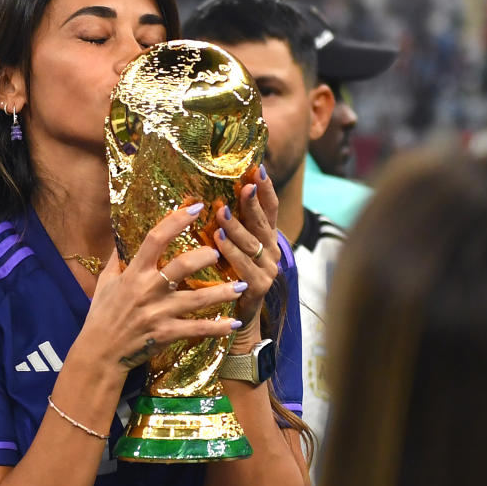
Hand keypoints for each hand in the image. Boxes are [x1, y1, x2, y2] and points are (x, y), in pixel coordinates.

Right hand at [77, 203, 246, 374]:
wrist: (99, 353)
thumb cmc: (102, 314)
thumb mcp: (105, 282)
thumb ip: (117, 259)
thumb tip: (123, 235)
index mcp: (134, 273)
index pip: (155, 239)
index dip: (176, 220)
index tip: (196, 207)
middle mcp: (148, 290)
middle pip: (181, 266)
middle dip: (204, 257)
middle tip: (220, 252)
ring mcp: (158, 313)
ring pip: (196, 299)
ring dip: (222, 292)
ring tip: (243, 284)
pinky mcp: (165, 334)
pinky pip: (196, 329)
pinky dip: (217, 327)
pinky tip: (235, 324)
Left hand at [212, 165, 278, 340]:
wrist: (239, 316)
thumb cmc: (231, 276)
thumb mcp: (235, 247)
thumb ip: (232, 225)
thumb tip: (213, 194)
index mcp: (267, 238)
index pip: (271, 208)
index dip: (266, 188)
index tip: (258, 169)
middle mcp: (272, 251)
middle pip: (263, 222)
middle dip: (252, 204)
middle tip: (242, 187)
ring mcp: (268, 269)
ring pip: (252, 244)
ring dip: (236, 227)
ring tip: (221, 213)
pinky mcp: (259, 286)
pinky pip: (244, 267)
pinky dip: (231, 254)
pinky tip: (218, 242)